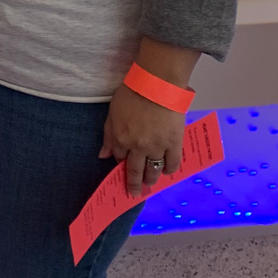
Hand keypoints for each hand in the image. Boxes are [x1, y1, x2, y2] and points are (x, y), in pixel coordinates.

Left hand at [102, 38, 197, 197]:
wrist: (156, 85)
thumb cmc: (132, 93)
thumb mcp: (113, 113)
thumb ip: (108, 136)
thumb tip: (103, 156)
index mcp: (121, 139)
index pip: (120, 158)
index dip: (121, 164)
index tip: (124, 169)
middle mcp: (137, 147)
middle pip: (135, 170)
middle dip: (134, 184)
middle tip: (135, 193)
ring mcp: (156, 147)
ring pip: (153, 170)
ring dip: (151, 180)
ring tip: (150, 186)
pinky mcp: (174, 143)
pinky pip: (172, 163)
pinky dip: (169, 170)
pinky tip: (167, 172)